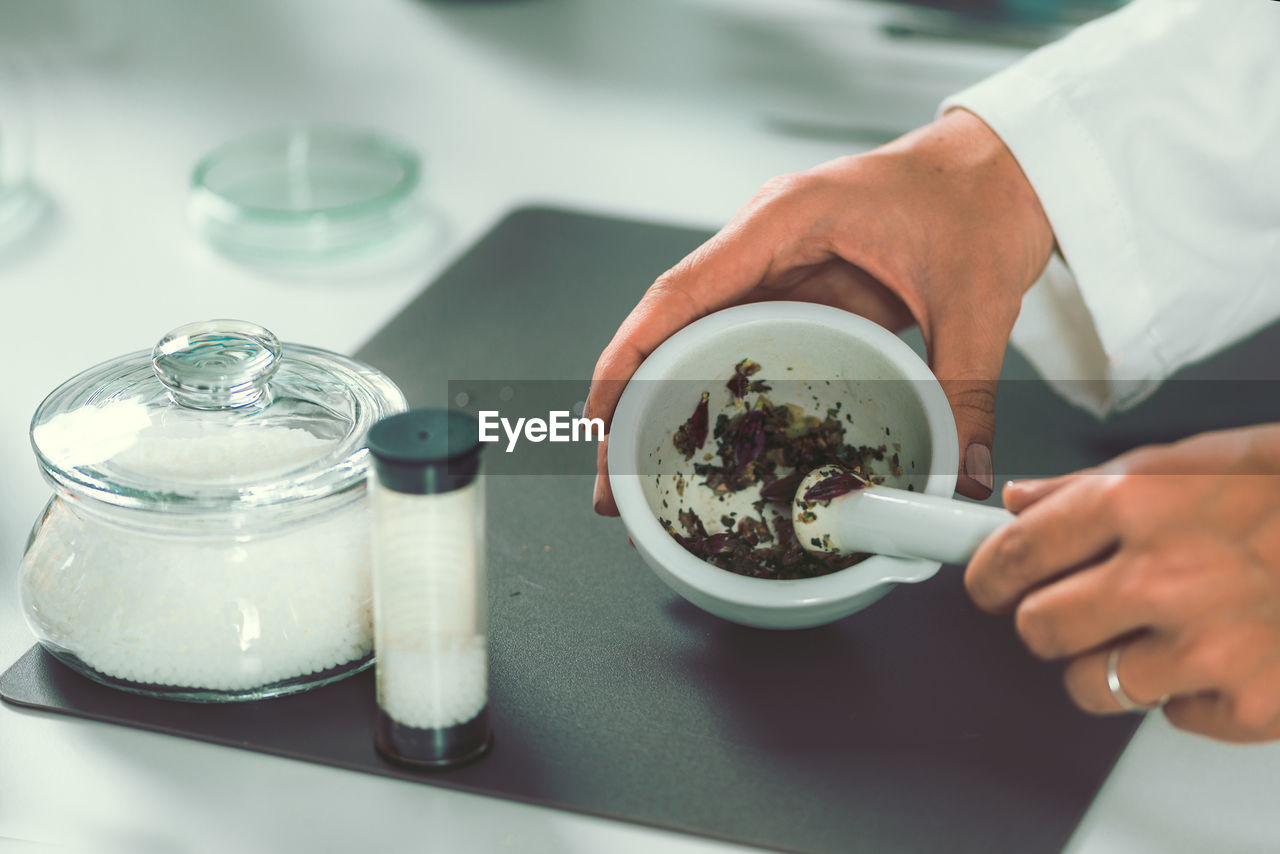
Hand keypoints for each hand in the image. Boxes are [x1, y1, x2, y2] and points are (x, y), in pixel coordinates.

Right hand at [587, 109, 1054, 513]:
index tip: (600, 416)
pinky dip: (713, 389)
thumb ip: (964, 390)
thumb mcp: (974, 302)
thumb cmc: (976, 201)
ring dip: (665, 399)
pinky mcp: (795, 287)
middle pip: (671, 322)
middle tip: (614, 480)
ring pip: (695, 335)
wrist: (1001, 168)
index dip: (630, 356)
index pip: (681, 291)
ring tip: (645, 473)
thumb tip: (964, 474)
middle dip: (633, 399)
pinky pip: (738, 339)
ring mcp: (774, 264)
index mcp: (785, 221)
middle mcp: (763, 240)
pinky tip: (708, 442)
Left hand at [966, 425, 1279, 741]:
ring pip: (1091, 686)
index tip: (988, 583)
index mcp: (1139, 505)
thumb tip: (1024, 500)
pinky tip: (1220, 652)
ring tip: (1153, 632)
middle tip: (1071, 610)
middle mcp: (1165, 578)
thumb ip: (1094, 485)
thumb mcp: (1193, 459)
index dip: (987, 573)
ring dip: (1107, 665)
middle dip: (1044, 622)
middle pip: (1038, 630)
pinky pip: (1172, 715)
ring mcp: (1209, 649)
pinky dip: (1187, 692)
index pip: (1015, 553)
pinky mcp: (1251, 703)